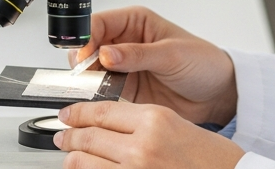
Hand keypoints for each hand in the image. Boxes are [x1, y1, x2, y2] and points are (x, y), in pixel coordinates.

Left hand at [56, 101, 244, 168]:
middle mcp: (142, 146)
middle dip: (69, 135)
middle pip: (89, 136)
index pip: (102, 111)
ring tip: (69, 156)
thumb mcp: (176, 124)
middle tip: (62, 135)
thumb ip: (143, 122)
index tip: (68, 114)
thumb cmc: (212, 157)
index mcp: (154, 120)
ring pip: (85, 163)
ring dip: (72, 158)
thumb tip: (109, 124)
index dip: (78, 112)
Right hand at [67, 6, 236, 125]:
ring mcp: (123, 67)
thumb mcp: (171, 55)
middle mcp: (125, 42)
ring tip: (96, 89)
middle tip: (87, 76)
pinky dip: (98, 97)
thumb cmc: (203, 63)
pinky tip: (103, 100)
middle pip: (89, 47)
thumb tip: (107, 53)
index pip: (98, 23)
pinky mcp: (125, 90)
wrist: (217, 93)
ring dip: (89, 81)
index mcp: (135, 22)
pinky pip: (102, 92)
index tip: (82, 55)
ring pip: (91, 71)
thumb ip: (138, 54)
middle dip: (83, 61)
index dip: (85, 38)